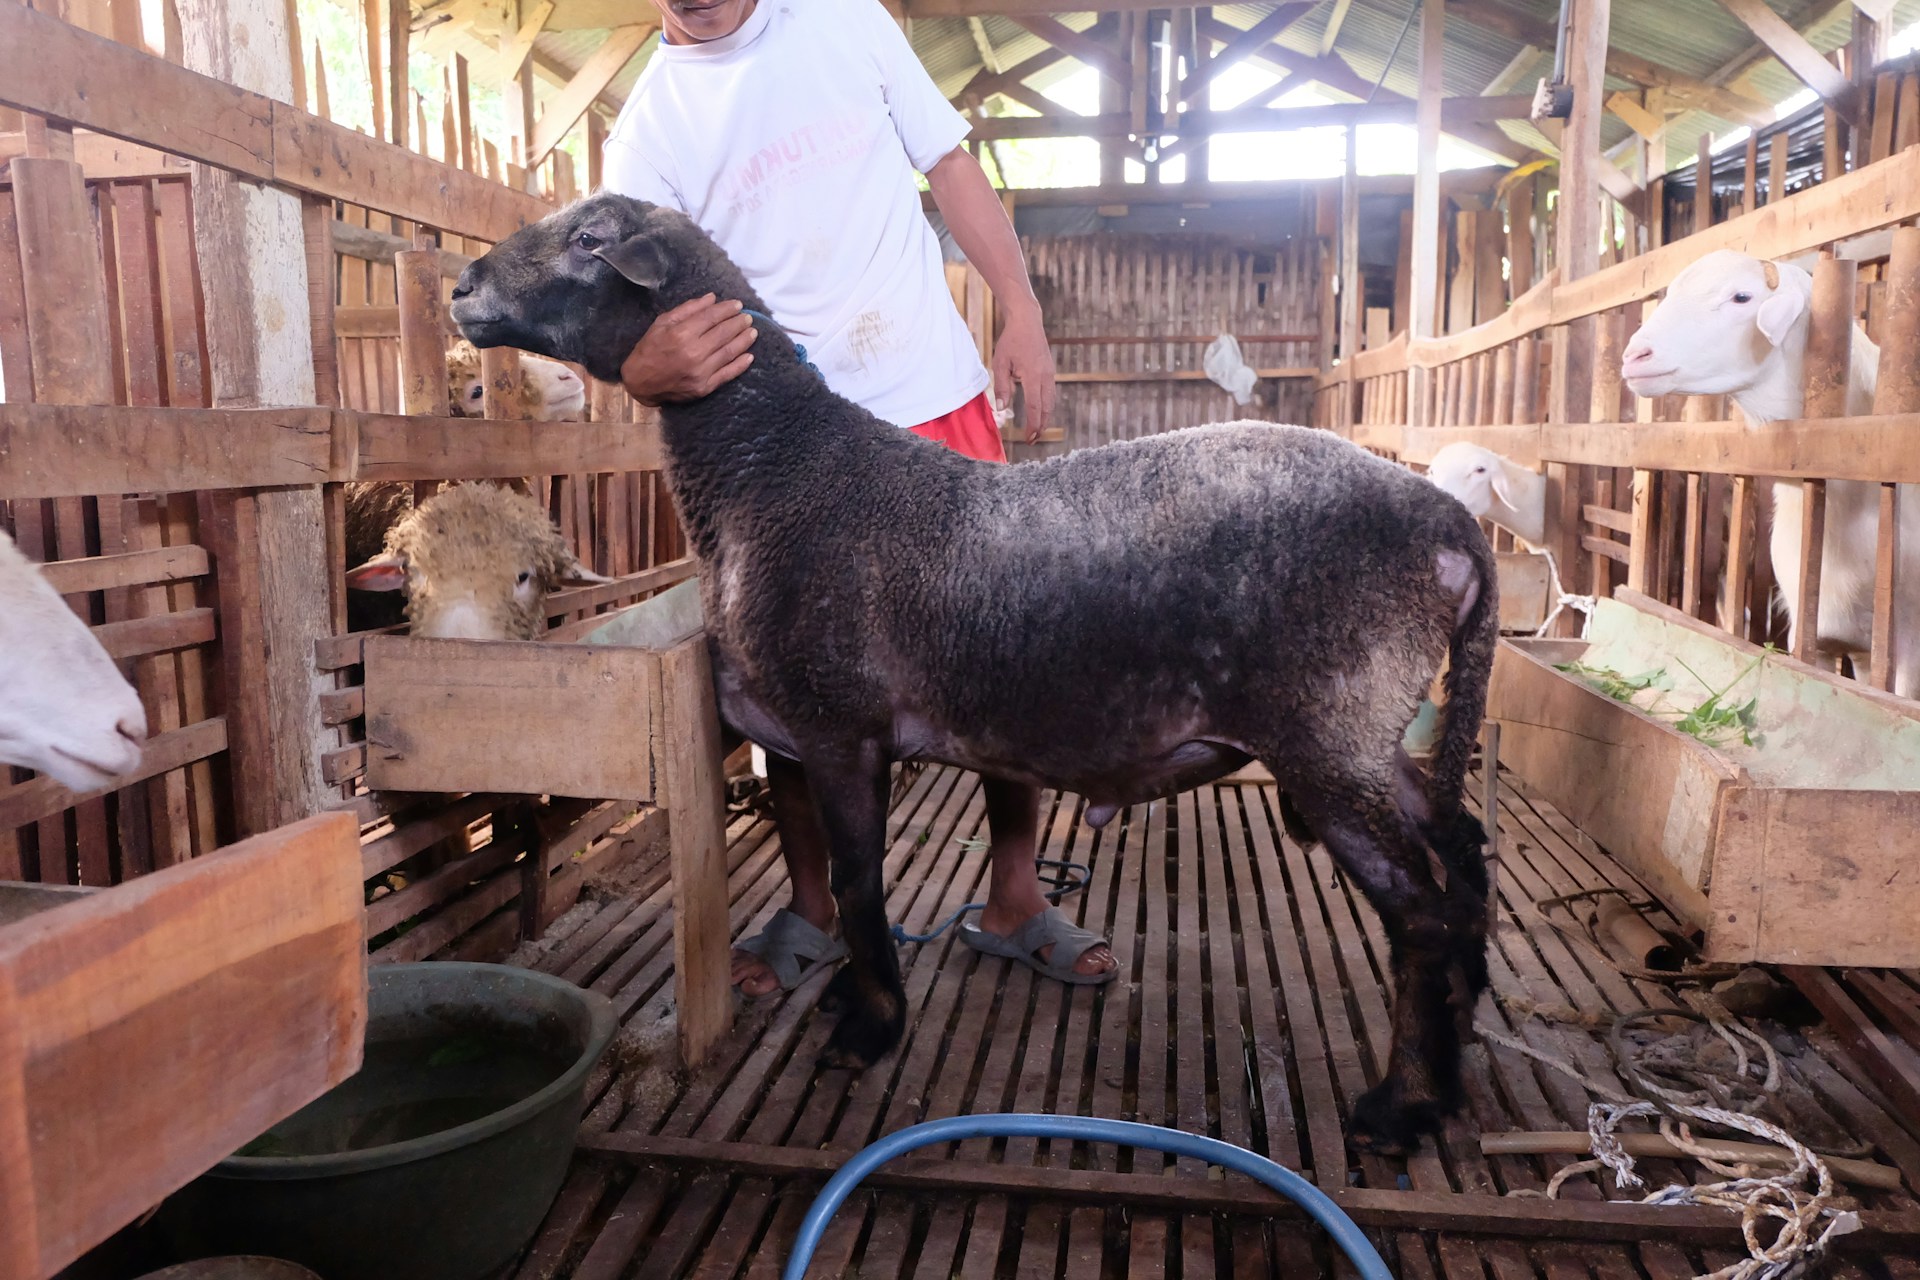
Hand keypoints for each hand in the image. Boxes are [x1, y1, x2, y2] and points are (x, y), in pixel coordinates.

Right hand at [620, 295, 756, 405]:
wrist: (641, 382)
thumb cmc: (650, 349)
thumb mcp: (662, 323)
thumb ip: (688, 309)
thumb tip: (712, 298)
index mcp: (681, 334)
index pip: (711, 317)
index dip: (727, 309)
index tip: (738, 305)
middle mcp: (693, 353)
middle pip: (724, 333)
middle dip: (738, 323)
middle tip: (748, 316)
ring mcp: (701, 372)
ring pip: (729, 352)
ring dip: (744, 340)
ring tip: (753, 331)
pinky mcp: (705, 387)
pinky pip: (728, 374)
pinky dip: (741, 365)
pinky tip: (750, 356)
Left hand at [992, 303, 1055, 444]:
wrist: (1027, 321)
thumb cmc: (1011, 341)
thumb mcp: (1000, 363)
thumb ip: (1001, 387)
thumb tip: (1001, 408)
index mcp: (1032, 376)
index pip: (1034, 407)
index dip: (1032, 425)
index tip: (1028, 437)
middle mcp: (1045, 376)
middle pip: (1046, 408)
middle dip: (1040, 425)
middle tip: (1032, 439)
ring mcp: (1049, 373)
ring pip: (1050, 401)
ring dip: (1044, 417)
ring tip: (1037, 429)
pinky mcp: (1049, 371)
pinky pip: (1050, 393)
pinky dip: (1045, 405)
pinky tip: (1039, 411)